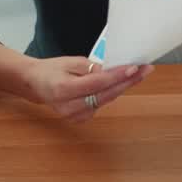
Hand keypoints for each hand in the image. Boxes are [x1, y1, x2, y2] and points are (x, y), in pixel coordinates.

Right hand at [22, 57, 153, 122]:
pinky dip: (111, 93)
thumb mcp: (69, 62)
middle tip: (145, 70)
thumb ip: (90, 67)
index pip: (97, 83)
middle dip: (127, 82)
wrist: (36, 84)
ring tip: (137, 73)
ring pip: (106, 101)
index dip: (117, 76)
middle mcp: (69, 106)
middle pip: (105, 95)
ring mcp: (74, 116)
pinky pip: (101, 105)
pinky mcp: (80, 119)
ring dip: (122, 87)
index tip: (134, 68)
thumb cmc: (51, 70)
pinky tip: (120, 83)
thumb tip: (109, 72)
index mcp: (63, 89)